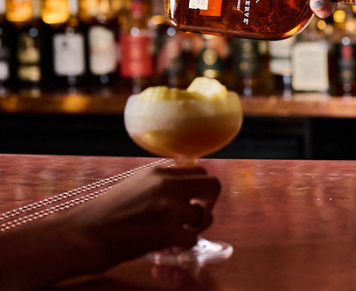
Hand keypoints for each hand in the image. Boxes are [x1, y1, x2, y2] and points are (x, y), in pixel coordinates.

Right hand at [64, 166, 221, 274]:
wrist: (78, 236)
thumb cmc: (101, 217)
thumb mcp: (133, 187)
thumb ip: (160, 186)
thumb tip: (184, 194)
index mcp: (158, 172)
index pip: (199, 171)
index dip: (202, 189)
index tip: (195, 203)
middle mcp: (167, 184)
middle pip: (213, 185)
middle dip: (210, 204)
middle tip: (197, 220)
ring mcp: (168, 206)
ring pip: (204, 216)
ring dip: (193, 229)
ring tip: (174, 237)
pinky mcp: (166, 230)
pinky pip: (192, 239)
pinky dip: (183, 247)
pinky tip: (167, 248)